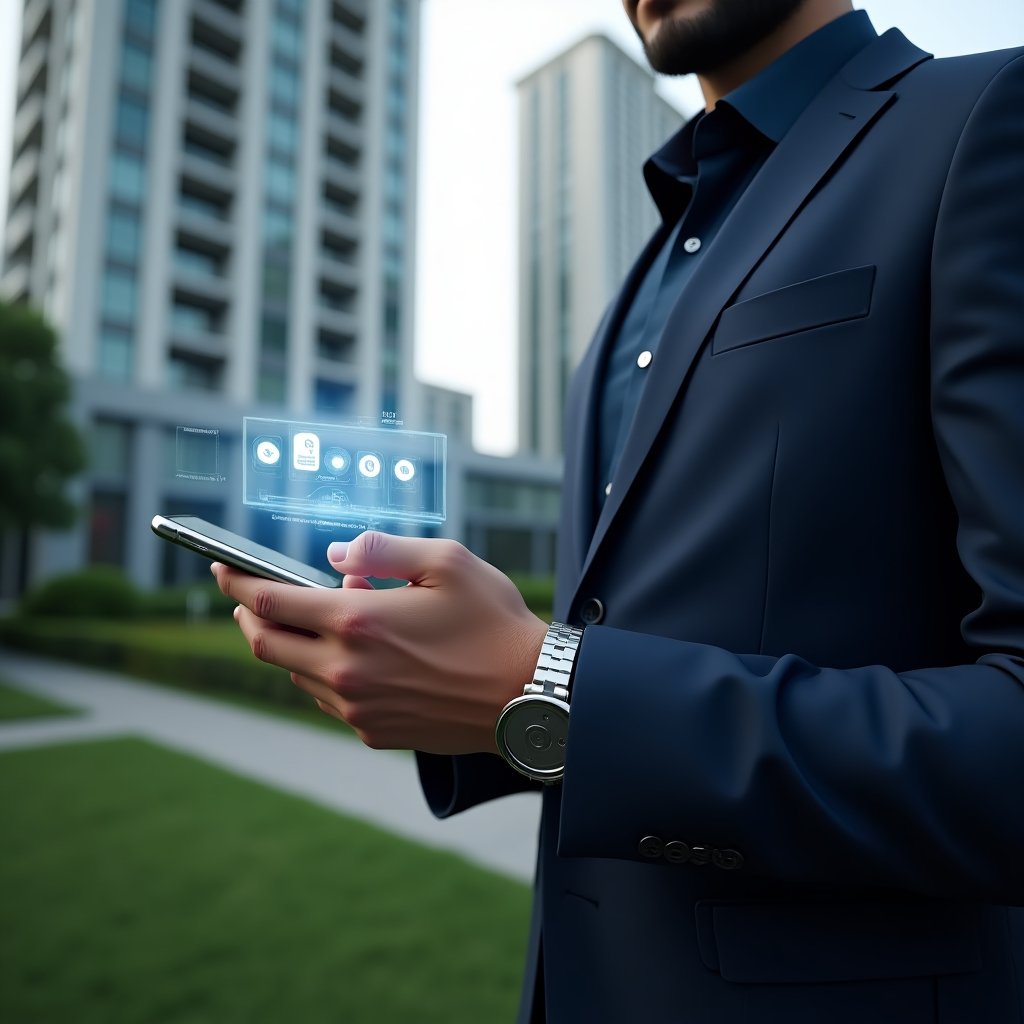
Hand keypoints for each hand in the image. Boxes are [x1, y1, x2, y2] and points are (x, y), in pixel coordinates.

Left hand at [211, 532, 547, 754]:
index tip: (221, 565)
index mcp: (358, 621)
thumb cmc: (493, 622)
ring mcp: (357, 706)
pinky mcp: (373, 731)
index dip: (238, 581)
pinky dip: (323, 673)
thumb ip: (382, 549)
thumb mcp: (446, 562)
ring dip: (290, 644)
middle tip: (247, 596)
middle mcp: (346, 670)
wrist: (528, 696)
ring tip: (315, 619)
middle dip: (248, 615)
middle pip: (265, 644)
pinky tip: (349, 656)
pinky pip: (327, 699)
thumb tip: (334, 556)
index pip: (271, 601)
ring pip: (295, 674)